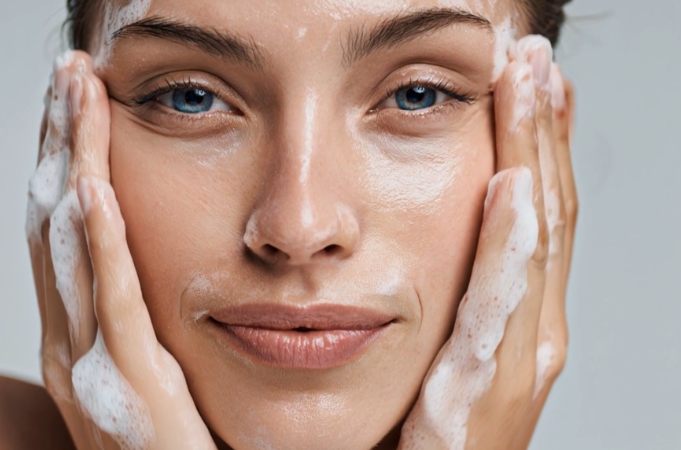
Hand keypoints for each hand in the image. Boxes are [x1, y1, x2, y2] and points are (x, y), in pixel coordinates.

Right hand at [28, 51, 215, 449]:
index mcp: (83, 336)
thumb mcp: (156, 375)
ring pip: (72, 247)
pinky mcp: (131, 387)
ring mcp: (93, 366)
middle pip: (58, 220)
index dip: (70, 157)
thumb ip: (145, 325)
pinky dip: (98, 244)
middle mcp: (73, 343)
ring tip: (79, 99)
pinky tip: (96, 191)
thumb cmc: (181, 445)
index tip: (81, 100)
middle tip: (73, 73)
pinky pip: (112, 302)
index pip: (69, 227)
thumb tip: (152, 266)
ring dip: (75, 164)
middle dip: (64, 141)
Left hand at [399, 35, 576, 449]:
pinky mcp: (482, 386)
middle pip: (547, 211)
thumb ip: (461, 296)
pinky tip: (511, 189)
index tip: (535, 83)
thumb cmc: (431, 431)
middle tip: (538, 59)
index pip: (540, 213)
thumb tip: (443, 234)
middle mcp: (536, 330)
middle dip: (544, 131)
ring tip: (532, 88)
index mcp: (527, 317)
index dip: (542, 145)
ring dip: (535, 158)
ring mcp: (518, 358)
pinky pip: (498, 303)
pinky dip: (510, 243)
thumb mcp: (451, 349)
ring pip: (535, 240)